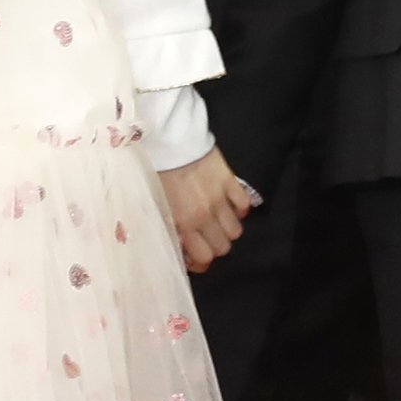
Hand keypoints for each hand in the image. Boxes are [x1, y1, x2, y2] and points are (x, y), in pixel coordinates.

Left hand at [158, 146, 252, 272]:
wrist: (169, 139)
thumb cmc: (157, 172)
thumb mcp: (156, 204)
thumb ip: (169, 226)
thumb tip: (180, 243)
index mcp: (184, 222)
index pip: (204, 257)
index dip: (201, 261)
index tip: (196, 255)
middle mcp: (205, 215)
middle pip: (223, 248)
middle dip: (215, 246)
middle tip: (206, 237)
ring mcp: (221, 199)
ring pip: (236, 231)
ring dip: (228, 229)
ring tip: (218, 221)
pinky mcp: (230, 181)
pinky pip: (244, 205)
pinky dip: (239, 209)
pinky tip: (229, 204)